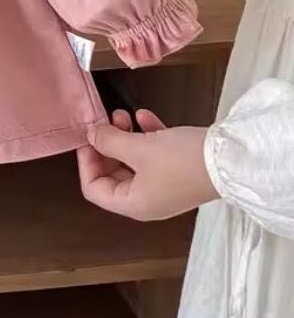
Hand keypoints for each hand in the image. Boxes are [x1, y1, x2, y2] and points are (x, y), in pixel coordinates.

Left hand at [76, 108, 216, 220]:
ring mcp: (164, 187)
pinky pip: (154, 156)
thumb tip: (91, 136)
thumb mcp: (140, 148)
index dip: (86, 162)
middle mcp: (146, 201)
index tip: (88, 137)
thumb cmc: (181, 159)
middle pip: (113, 174)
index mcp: (133, 204)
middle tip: (107, 121)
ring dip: (126, 138)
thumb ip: (110, 142)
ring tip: (125, 114)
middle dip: (107, 146)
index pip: (94, 190)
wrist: (231, 160)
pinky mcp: (179, 173)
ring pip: (133, 162)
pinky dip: (148, 137)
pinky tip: (146, 116)